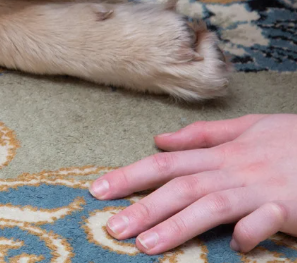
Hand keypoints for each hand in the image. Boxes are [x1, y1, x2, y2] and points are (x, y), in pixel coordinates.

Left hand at [89, 114, 296, 254]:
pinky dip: (252, 232)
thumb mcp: (250, 127)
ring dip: (178, 225)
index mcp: (222, 153)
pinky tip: (237, 246)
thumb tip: (160, 139)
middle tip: (112, 229)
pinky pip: (266, 221)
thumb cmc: (296, 141)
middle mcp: (234, 169)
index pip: (166, 164)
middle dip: (143, 207)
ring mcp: (260, 189)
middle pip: (180, 187)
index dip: (130, 176)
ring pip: (211, 205)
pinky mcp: (288, 207)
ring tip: (146, 245)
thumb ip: (204, 135)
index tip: (97, 191)